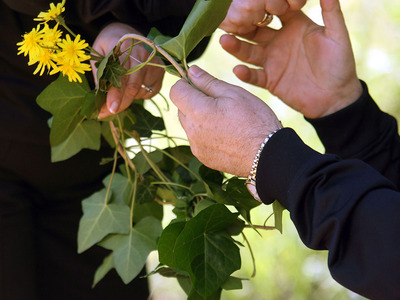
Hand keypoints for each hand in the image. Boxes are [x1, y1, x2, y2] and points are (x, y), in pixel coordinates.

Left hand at [91, 23, 164, 118]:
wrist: (128, 33)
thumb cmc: (110, 44)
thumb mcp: (99, 54)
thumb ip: (100, 74)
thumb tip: (100, 98)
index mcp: (125, 47)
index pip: (121, 76)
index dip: (116, 94)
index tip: (111, 109)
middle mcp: (144, 55)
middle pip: (133, 87)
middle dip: (121, 103)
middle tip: (109, 112)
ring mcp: (154, 64)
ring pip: (140, 92)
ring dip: (128, 97)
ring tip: (120, 89)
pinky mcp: (161, 72)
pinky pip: (149, 92)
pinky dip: (139, 95)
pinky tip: (134, 85)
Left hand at [170, 65, 281, 176]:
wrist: (267, 155)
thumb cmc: (254, 120)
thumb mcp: (234, 93)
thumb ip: (208, 81)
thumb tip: (191, 70)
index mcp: (198, 111)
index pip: (176, 91)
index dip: (185, 83)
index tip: (199, 83)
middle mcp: (192, 130)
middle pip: (181, 109)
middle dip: (194, 101)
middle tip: (218, 102)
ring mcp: (196, 146)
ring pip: (189, 125)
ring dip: (199, 118)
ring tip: (224, 119)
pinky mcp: (203, 157)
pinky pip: (197, 140)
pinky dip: (205, 134)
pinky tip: (225, 134)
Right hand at [220, 0, 361, 117]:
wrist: (335, 98)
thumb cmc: (340, 65)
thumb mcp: (337, 36)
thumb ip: (331, 13)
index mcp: (294, 26)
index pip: (274, 11)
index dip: (263, 5)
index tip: (250, 0)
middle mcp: (279, 41)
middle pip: (255, 31)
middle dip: (242, 25)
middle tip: (228, 19)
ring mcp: (272, 61)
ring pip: (250, 52)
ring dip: (237, 47)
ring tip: (224, 41)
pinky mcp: (270, 81)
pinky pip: (254, 76)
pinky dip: (246, 74)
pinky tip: (238, 70)